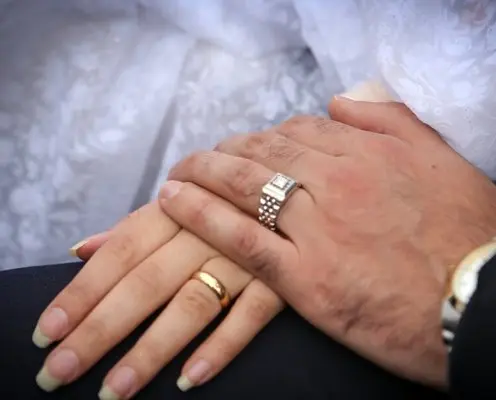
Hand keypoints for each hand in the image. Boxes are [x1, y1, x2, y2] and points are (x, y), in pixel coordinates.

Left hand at [33, 202, 282, 397]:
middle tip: (60, 372)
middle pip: (147, 283)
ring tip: (117, 389)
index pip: (121, 252)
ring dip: (153, 348)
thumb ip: (134, 227)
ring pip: (194, 304)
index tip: (47, 333)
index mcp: (176, 207)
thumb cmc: (227, 196)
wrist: (300, 185)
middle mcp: (206, 230)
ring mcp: (246, 255)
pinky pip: (252, 315)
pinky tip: (190, 379)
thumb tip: (81, 249)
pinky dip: (223, 346)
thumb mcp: (182, 200)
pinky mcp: (282, 279)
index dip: (83, 292)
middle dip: (101, 329)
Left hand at [158, 97, 495, 387]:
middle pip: (266, 153)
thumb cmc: (473, 237)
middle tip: (205, 157)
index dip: (272, 136)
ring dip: (204, 172)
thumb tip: (344, 101)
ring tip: (179, 171)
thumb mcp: (447, 162)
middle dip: (229, 150)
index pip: (303, 131)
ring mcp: (317, 228)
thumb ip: (394, 124)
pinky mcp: (305, 277)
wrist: (483, 305)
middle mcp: (337, 182)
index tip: (255, 145)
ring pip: (245, 187)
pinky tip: (174, 200)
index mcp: (371, 153)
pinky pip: (241, 239)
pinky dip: (201, 215)